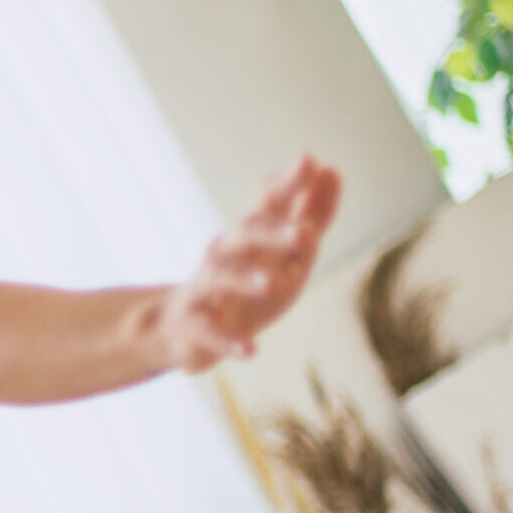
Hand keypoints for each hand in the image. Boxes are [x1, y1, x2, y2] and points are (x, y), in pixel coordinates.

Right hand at [156, 154, 342, 372]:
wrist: (180, 328)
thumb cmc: (243, 285)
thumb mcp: (284, 252)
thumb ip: (311, 213)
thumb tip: (332, 169)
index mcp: (249, 236)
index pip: (266, 203)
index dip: (285, 184)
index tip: (307, 163)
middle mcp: (223, 256)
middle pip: (243, 237)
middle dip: (272, 235)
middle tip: (306, 234)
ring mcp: (204, 290)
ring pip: (220, 278)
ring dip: (246, 280)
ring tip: (274, 284)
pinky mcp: (192, 327)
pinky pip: (207, 333)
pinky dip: (226, 341)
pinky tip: (250, 350)